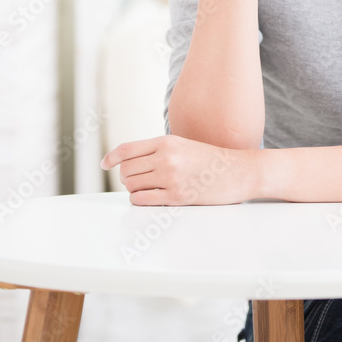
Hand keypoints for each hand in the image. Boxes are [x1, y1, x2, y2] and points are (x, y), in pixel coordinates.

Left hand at [100, 134, 259, 205]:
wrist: (237, 171)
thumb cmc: (210, 159)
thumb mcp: (183, 145)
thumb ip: (158, 150)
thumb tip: (130, 161)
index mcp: (166, 142)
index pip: (127, 149)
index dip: (111, 157)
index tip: (104, 163)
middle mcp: (166, 158)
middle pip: (126, 169)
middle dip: (126, 176)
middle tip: (137, 180)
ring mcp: (171, 177)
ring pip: (132, 185)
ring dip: (133, 189)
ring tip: (147, 188)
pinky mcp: (176, 196)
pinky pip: (143, 200)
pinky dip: (139, 200)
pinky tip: (149, 198)